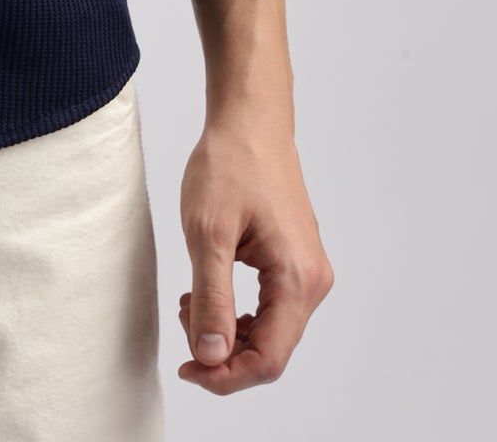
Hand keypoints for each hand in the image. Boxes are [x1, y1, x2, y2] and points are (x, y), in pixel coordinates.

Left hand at [176, 102, 333, 391]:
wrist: (249, 120)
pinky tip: (207, 292)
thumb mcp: (208, 234)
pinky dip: (238, 312)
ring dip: (229, 331)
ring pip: (270, 331)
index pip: (269, 359)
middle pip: (272, 350)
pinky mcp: (294, 259)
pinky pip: (271, 307)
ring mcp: (307, 270)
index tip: (187, 368)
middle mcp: (313, 281)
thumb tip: (211, 357)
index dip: (226, 376)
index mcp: (297, 278)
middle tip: (183, 319)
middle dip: (224, 351)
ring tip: (191, 301)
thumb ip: (212, 299)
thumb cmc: (230, 165)